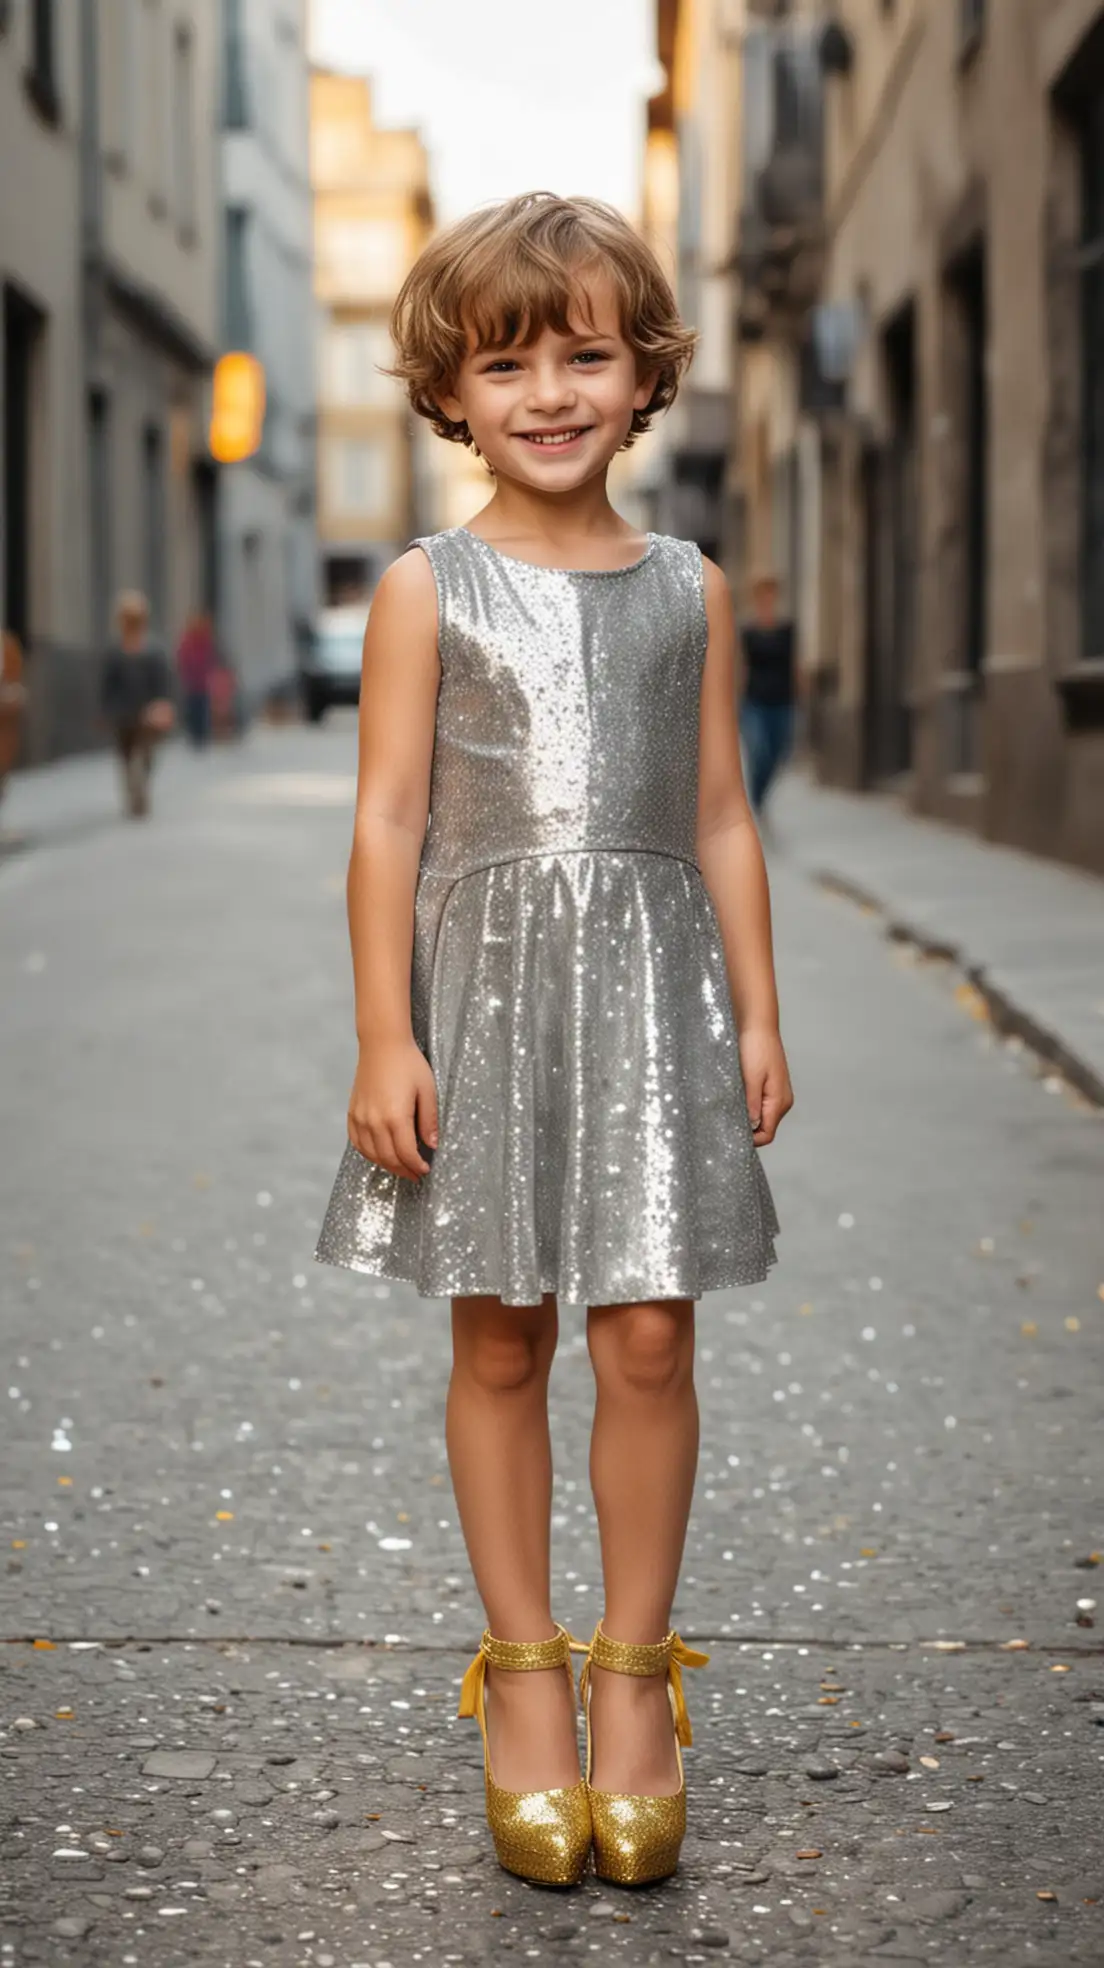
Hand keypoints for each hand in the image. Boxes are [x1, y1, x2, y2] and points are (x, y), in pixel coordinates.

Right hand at [348, 1035, 438, 1179]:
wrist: (382, 1044)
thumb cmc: (408, 1063)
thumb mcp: (427, 1091)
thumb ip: (429, 1121)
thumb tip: (432, 1145)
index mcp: (396, 1117)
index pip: (406, 1154)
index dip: (416, 1166)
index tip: (425, 1170)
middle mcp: (374, 1121)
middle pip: (388, 1158)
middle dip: (403, 1170)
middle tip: (415, 1175)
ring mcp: (361, 1117)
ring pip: (371, 1154)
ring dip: (386, 1165)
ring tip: (400, 1167)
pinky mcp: (353, 1112)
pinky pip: (357, 1141)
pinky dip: (368, 1153)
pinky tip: (378, 1155)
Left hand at [738, 1027, 793, 1145]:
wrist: (758, 1025)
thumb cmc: (756, 1047)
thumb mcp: (751, 1078)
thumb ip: (752, 1104)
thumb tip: (751, 1127)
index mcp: (779, 1101)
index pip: (767, 1134)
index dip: (751, 1140)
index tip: (731, 1135)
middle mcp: (782, 1100)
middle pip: (765, 1128)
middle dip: (747, 1128)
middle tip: (725, 1122)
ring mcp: (777, 1093)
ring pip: (762, 1116)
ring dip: (747, 1116)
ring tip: (729, 1108)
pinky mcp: (770, 1086)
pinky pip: (760, 1104)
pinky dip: (748, 1106)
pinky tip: (736, 1098)